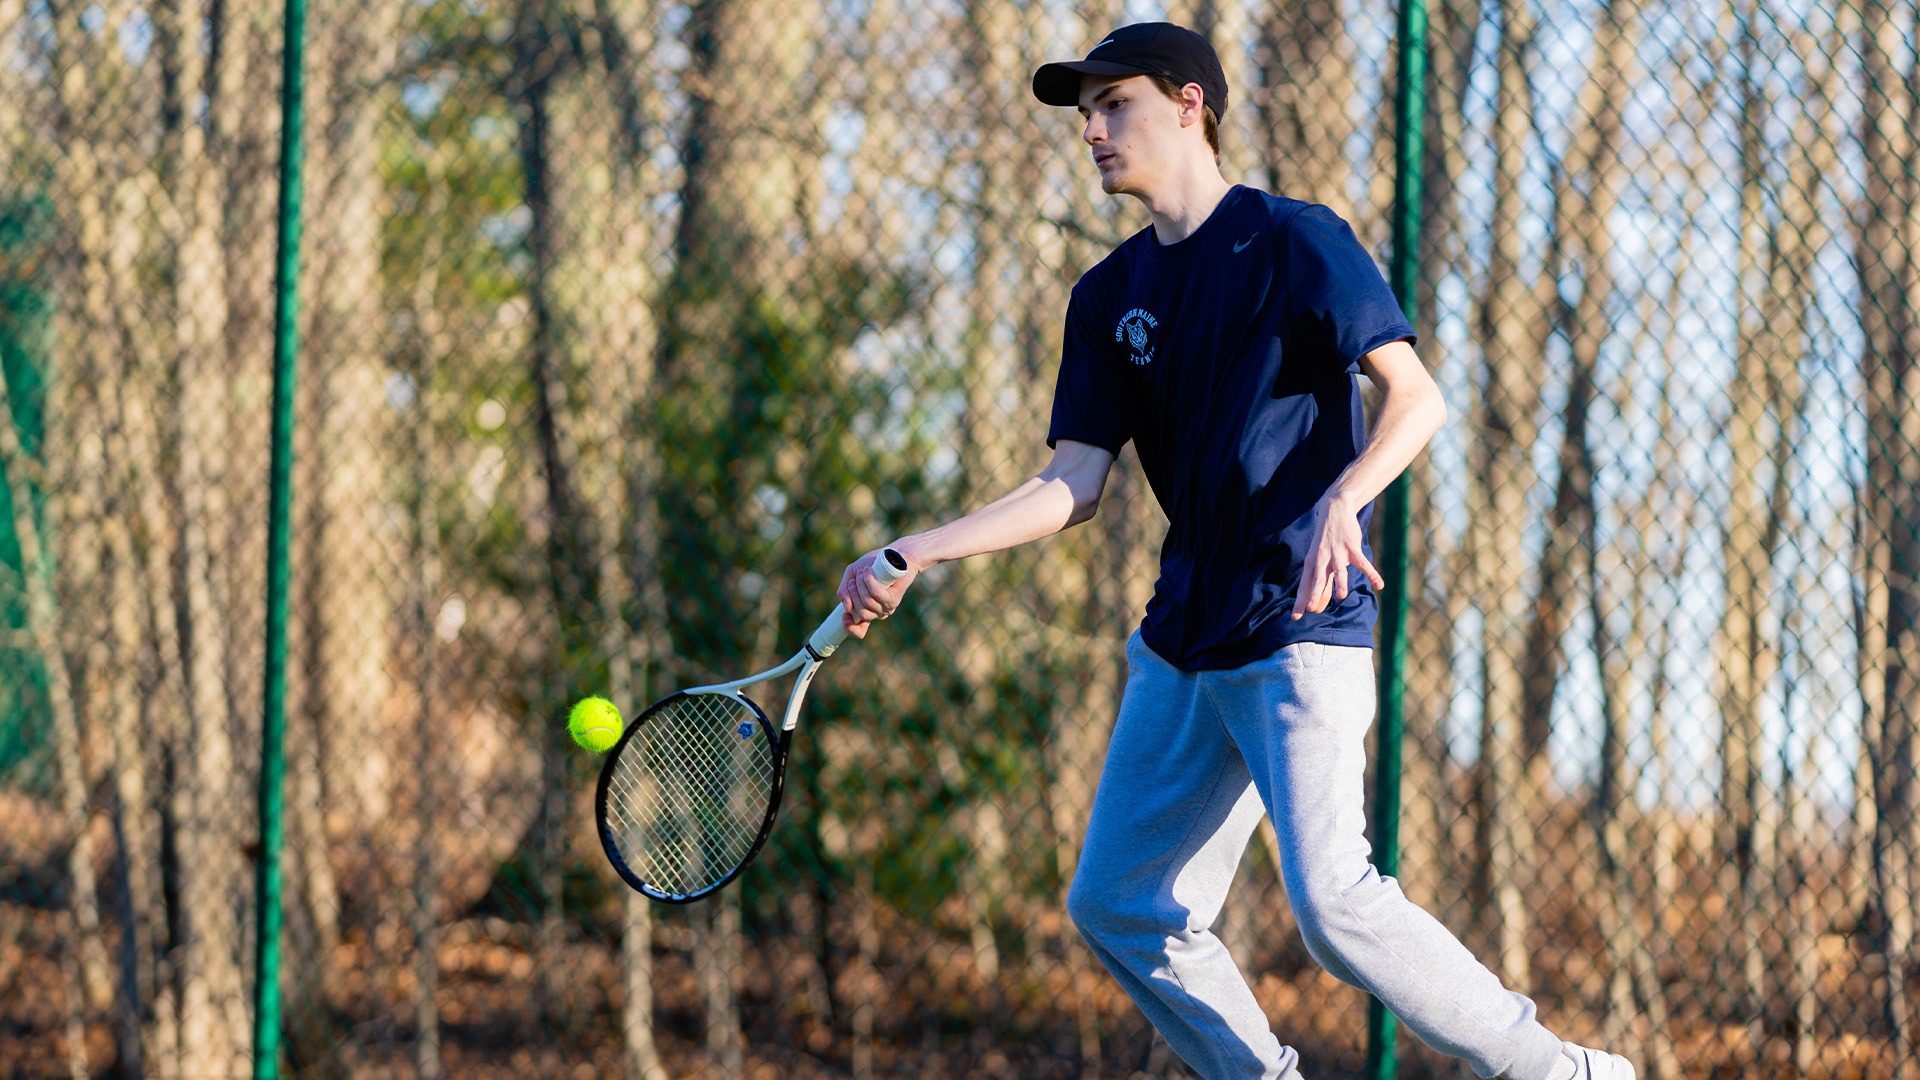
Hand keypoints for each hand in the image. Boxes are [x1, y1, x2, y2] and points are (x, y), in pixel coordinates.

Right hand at [836, 545, 918, 638]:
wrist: (894, 555)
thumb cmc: (873, 565)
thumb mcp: (852, 575)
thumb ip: (844, 590)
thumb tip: (846, 608)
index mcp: (866, 610)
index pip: (859, 630)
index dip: (849, 627)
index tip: (844, 615)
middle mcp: (877, 612)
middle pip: (860, 613)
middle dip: (853, 593)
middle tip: (855, 578)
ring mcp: (886, 607)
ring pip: (867, 603)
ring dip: (861, 585)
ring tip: (864, 572)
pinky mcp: (894, 599)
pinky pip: (876, 595)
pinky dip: (869, 582)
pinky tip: (869, 572)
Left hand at [1291, 495, 1383, 619]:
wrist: (1334, 511)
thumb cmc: (1325, 540)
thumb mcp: (1318, 558)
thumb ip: (1319, 579)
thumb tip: (1316, 603)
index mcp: (1312, 563)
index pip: (1304, 585)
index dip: (1300, 601)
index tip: (1295, 617)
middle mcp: (1322, 559)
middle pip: (1318, 580)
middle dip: (1314, 594)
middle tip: (1310, 609)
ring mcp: (1338, 553)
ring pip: (1339, 571)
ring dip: (1341, 583)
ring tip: (1342, 596)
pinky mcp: (1352, 548)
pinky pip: (1363, 563)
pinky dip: (1372, 574)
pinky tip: (1379, 585)